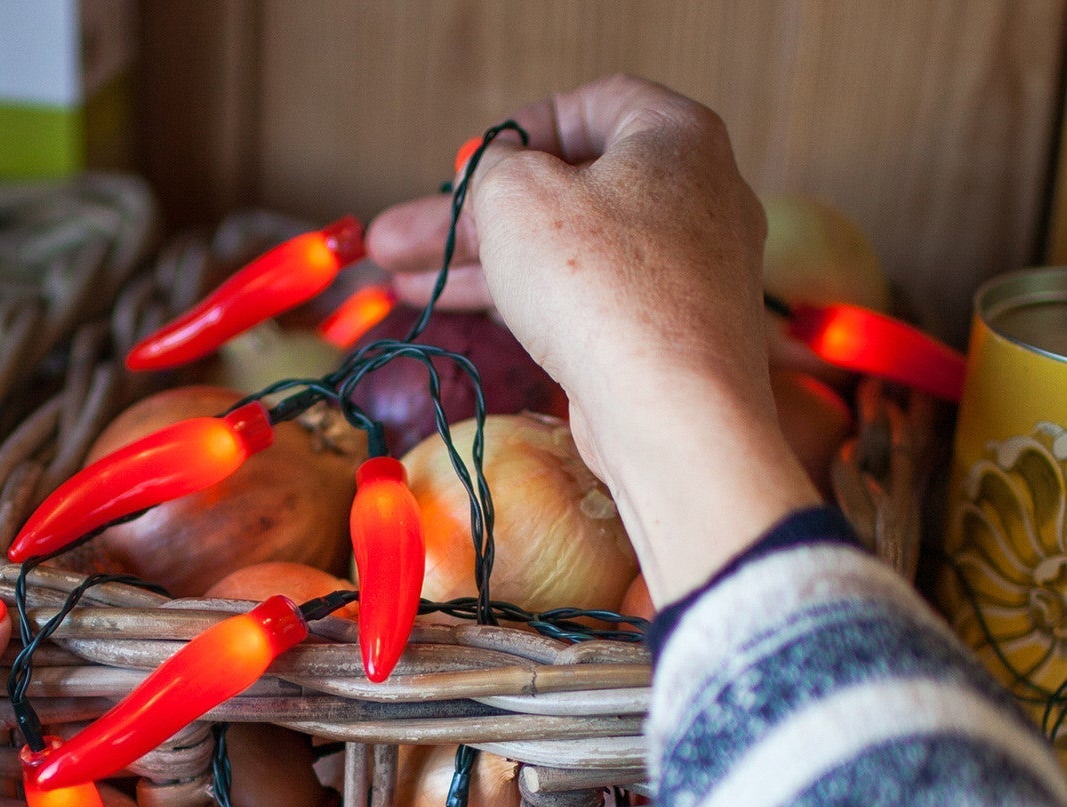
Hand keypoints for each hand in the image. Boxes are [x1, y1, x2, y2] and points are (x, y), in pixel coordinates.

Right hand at [368, 76, 818, 602]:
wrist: (670, 412)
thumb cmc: (598, 284)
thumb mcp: (517, 196)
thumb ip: (492, 171)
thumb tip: (492, 175)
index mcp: (676, 136)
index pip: (591, 106)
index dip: (518, 133)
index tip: (468, 170)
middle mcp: (695, 198)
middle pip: (567, 192)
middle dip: (472, 219)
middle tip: (398, 240)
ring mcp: (686, 274)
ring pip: (570, 255)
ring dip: (484, 266)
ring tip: (400, 285)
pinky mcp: (667, 337)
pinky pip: (589, 303)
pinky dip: (529, 303)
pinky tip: (464, 315)